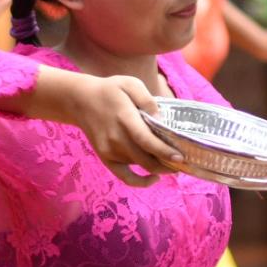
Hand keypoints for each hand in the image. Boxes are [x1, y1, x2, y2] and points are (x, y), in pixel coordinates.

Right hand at [42, 68, 186, 187]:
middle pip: (145, 159)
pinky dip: (140, 182)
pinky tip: (154, 178)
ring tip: (173, 162)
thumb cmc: (110, 91)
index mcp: (124, 118)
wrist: (81, 101)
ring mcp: (110, 151)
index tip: (181, 158)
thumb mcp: (130, 84)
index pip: (146, 140)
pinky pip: (125, 177)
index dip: (164, 151)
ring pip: (140, 165)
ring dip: (158, 167)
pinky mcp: (106, 158)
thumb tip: (161, 119)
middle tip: (185, 162)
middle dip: (168, 164)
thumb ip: (147, 100)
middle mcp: (116, 138)